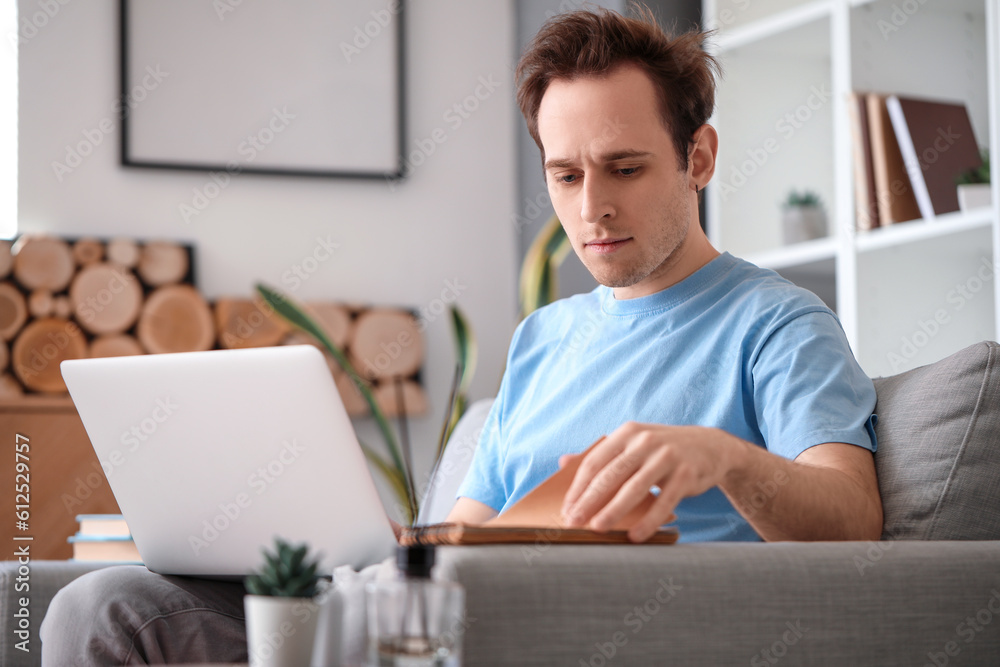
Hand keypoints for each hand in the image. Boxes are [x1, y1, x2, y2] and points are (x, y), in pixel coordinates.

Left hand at [560, 422, 745, 541]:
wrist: (711, 447)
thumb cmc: (662, 450)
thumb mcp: (632, 443)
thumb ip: (601, 454)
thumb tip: (562, 462)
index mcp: (627, 433)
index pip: (595, 461)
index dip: (578, 487)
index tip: (567, 509)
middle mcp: (645, 441)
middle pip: (610, 475)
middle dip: (589, 501)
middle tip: (574, 522)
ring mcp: (667, 456)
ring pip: (634, 489)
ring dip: (614, 511)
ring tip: (598, 529)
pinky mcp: (686, 474)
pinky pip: (663, 502)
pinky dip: (648, 521)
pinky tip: (635, 536)